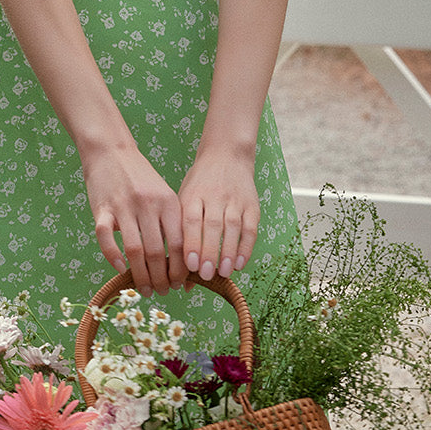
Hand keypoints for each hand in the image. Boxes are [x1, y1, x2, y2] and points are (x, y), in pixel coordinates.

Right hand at [82, 144, 186, 295]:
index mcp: (168, 203)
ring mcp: (123, 206)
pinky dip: (113, 257)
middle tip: (161, 292)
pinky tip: (120, 269)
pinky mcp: (101, 208)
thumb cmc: (140, 177)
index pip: (178, 245)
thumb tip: (178, 262)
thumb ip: (171, 224)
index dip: (179, 270)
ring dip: (140, 275)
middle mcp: (148, 205)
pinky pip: (106, 238)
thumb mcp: (164, 195)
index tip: (179, 284)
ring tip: (144, 288)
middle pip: (156, 253)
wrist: (111, 150)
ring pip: (134, 250)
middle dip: (160, 279)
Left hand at [176, 150, 259, 281]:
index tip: (189, 265)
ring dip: (228, 252)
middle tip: (205, 275)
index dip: (191, 243)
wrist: (226, 154)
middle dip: (209, 252)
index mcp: (193, 194)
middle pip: (212, 226)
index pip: (191, 220)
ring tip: (223, 273)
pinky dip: (246, 247)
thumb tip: (178, 268)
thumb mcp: (185, 197)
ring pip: (233, 227)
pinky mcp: (252, 205)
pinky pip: (250, 228)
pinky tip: (239, 263)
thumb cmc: (200, 183)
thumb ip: (181, 230)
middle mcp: (214, 196)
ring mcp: (234, 200)